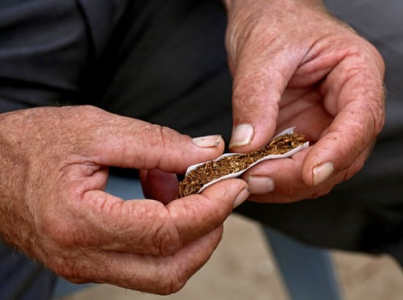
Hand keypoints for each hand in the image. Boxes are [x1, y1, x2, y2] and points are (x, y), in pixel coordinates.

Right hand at [0, 106, 248, 293]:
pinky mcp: (90, 264)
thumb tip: (208, 152)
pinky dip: (167, 236)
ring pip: (161, 273)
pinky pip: (144, 263)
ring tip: (179, 188)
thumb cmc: (30, 145)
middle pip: (170, 270)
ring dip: (189, 235)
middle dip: (208, 232)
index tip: (233, 186)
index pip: (167, 232)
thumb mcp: (96, 129)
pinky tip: (160, 199)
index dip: (211, 210)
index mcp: (80, 222)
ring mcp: (85, 267)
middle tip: (219, 193)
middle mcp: (82, 258)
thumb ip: (158, 143)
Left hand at [223, 0, 384, 201]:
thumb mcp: (262, 54)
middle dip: (302, 175)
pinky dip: (276, 178)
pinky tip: (250, 177)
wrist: (265, 17)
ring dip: (287, 184)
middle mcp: (352, 105)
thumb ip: (256, 100)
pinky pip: (298, 168)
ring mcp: (329, 124)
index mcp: (358, 73)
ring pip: (323, 171)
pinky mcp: (307, 136)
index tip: (309, 174)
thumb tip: (247, 146)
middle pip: (345, 156)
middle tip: (257, 179)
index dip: (338, 151)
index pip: (361, 120)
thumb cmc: (275, 22)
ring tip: (248, 180)